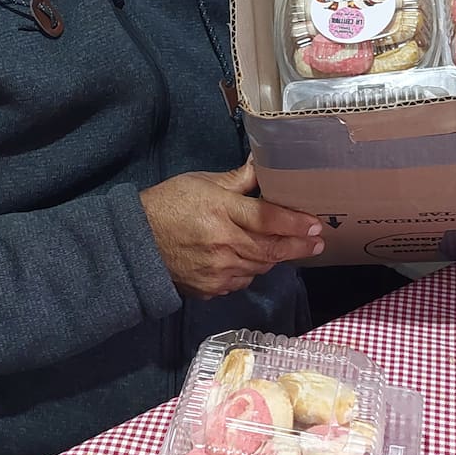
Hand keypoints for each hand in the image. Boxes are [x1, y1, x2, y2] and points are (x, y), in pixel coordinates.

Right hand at [141, 160, 323, 298]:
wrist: (137, 242)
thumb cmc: (169, 204)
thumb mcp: (203, 182)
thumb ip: (238, 180)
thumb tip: (264, 166)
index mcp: (220, 211)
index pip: (268, 219)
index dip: (295, 223)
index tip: (315, 225)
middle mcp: (222, 243)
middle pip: (270, 249)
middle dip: (298, 246)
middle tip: (317, 243)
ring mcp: (217, 270)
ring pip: (260, 267)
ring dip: (275, 257)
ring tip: (286, 248)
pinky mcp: (211, 288)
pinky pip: (243, 281)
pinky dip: (251, 270)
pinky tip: (250, 259)